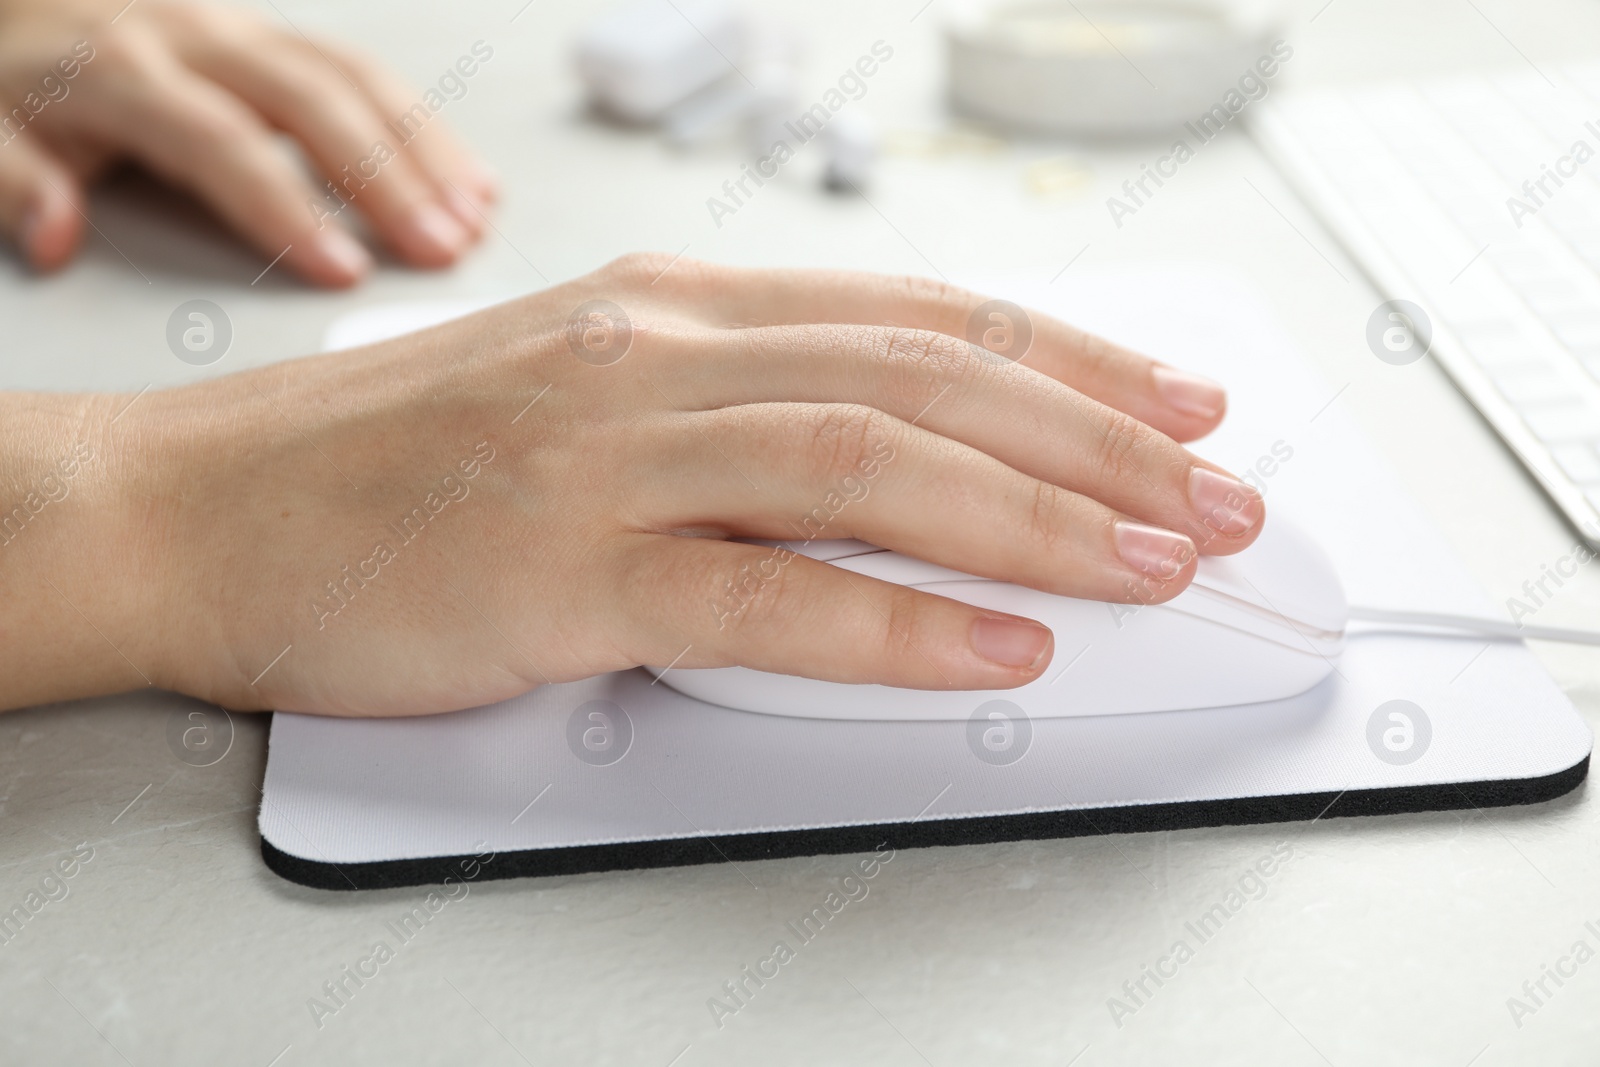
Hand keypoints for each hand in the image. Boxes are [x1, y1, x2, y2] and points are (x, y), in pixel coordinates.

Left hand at [0, 0, 496, 285]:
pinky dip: (423, 126)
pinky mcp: (276, 36)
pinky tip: (467, 176)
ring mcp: (244, 31)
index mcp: (122, 69)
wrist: (25, 3)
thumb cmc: (19, 80)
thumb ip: (14, 185)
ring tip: (474, 219)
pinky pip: (364, 70)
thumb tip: (55, 237)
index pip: (222, 143)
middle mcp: (196, 37)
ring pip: (353, 76)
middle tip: (441, 248)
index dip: (288, 208)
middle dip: (386, 178)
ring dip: (423, 149)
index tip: (342, 272)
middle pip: (312, 101)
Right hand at [1, 257, 1262, 715]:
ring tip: (1156, 561)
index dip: (1070, 363)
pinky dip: (896, 619)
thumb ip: (731, 421)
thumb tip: (884, 467)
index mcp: (675, 311)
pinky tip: (996, 647)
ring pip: (874, 463)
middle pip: (930, 381)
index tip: (1173, 404)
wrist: (205, 509)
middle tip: (1217, 494)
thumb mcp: (585, 400)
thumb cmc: (391, 464)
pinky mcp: (562, 564)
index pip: (919, 320)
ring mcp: (611, 453)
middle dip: (1101, 440)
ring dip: (1038, 515)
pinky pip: (765, 590)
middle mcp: (660, 357)